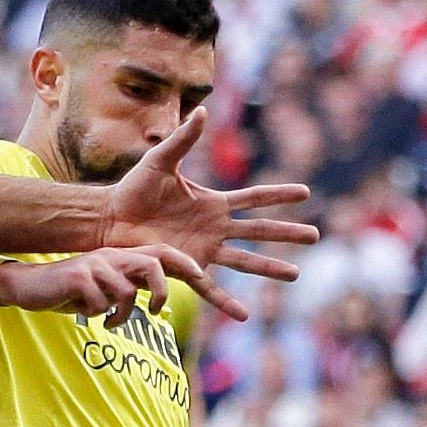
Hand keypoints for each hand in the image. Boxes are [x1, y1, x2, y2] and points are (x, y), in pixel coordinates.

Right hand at [0, 247, 202, 326]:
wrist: (30, 286)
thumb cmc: (71, 291)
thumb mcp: (104, 290)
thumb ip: (127, 291)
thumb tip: (154, 303)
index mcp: (121, 257)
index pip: (160, 253)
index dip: (184, 263)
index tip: (202, 277)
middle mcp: (112, 256)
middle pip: (152, 266)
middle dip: (161, 292)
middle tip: (156, 312)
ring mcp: (96, 264)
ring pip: (126, 293)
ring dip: (121, 314)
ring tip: (110, 321)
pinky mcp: (80, 276)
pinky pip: (101, 304)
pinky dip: (98, 315)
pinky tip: (84, 312)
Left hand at [102, 108, 316, 322]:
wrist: (110, 218)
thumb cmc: (132, 188)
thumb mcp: (160, 161)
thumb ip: (183, 139)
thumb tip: (202, 110)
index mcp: (213, 202)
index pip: (254, 198)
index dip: (279, 196)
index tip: (305, 192)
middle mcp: (214, 228)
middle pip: (259, 231)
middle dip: (287, 233)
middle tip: (316, 236)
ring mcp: (203, 250)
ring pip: (245, 261)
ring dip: (270, 267)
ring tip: (295, 275)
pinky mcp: (186, 268)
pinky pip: (209, 289)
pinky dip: (226, 303)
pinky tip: (245, 316)